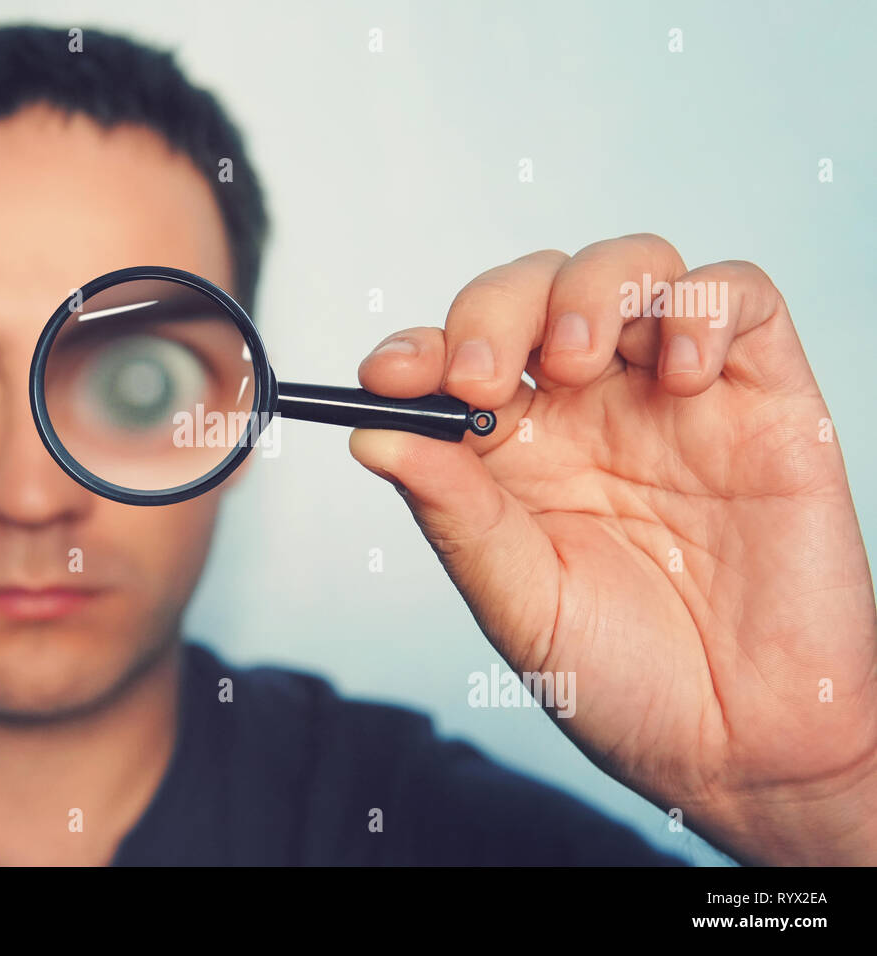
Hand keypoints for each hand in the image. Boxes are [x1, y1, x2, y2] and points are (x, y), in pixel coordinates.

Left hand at [350, 234, 876, 863]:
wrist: (747, 744)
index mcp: (515, 454)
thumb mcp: (518, 600)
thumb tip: (368, 433)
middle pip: (532, 291)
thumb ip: (453, 511)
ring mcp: (674, 395)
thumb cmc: (624, 681)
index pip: (454, 359)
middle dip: (494, 310)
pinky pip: (737, 295)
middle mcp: (589, 410)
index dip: (416, 350)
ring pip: (630, 268)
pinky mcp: (763, 396)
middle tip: (482, 377)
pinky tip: (679, 373)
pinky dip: (702, 305)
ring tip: (578, 360)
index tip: (387, 375)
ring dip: (590, 288)